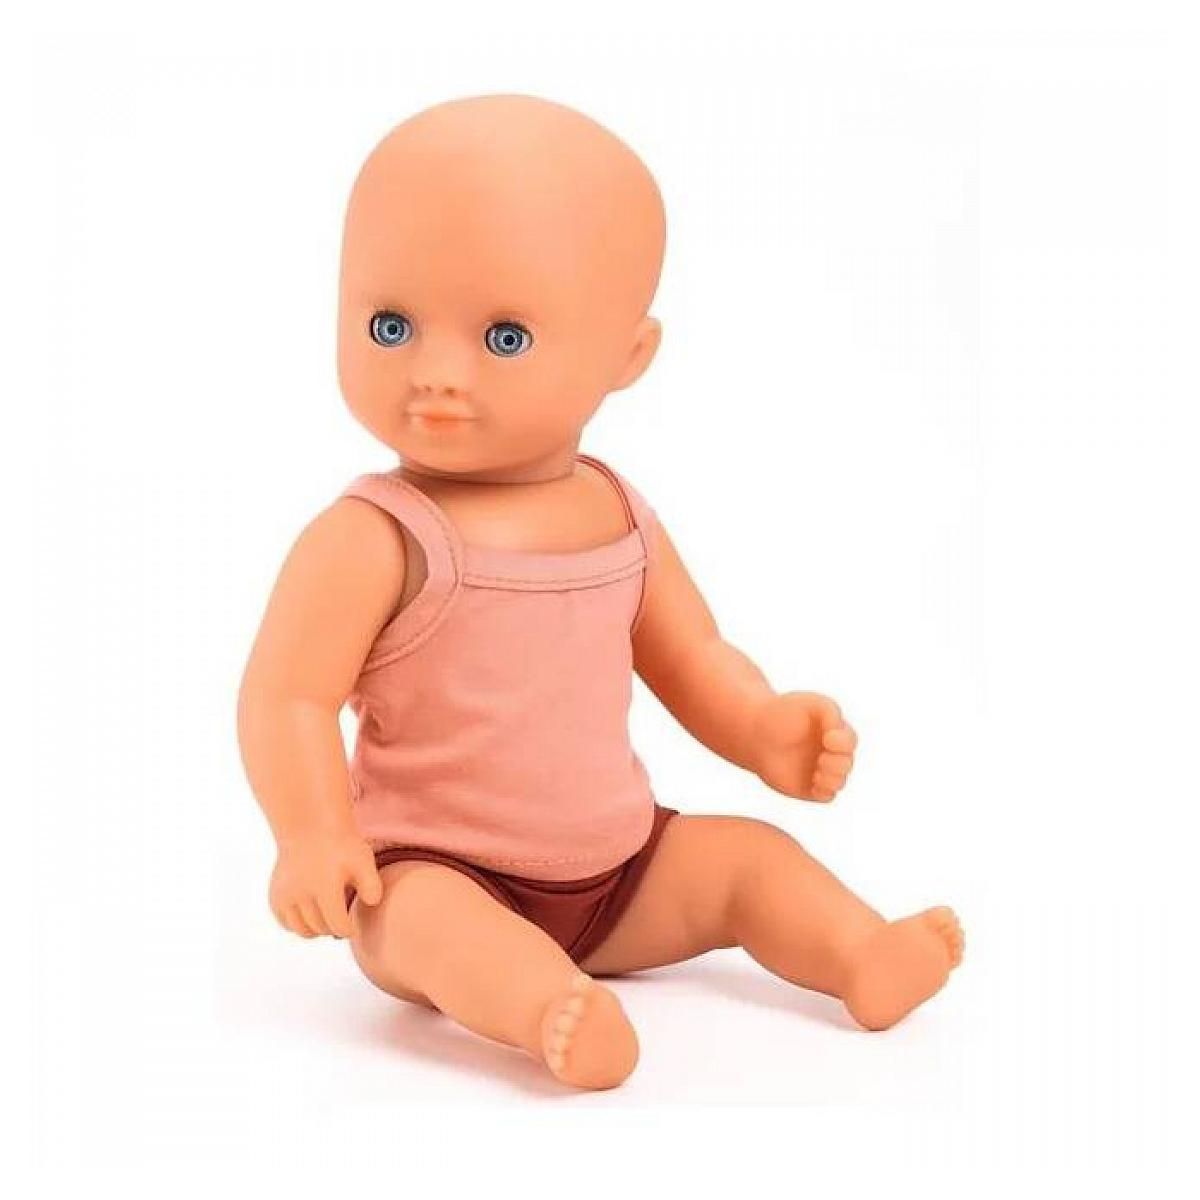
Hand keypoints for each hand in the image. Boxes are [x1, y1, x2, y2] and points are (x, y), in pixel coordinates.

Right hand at [268, 829, 383, 938]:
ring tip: (327, 918)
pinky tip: (310, 913)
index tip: (354, 924)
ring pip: (302, 930)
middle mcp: (301, 894)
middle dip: (334, 927)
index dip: (350, 929)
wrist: (310, 828)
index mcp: (325, 887)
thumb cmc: (341, 847)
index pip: (338, 926)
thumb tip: (372, 903)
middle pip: (321, 928)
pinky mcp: (275, 896)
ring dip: (316, 929)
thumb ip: (372, 885)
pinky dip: (297, 923)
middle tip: (342, 917)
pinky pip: (286, 923)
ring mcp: (285, 896)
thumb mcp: (363, 860)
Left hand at [748, 692, 856, 801]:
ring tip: (817, 773)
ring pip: (839, 782)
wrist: (755, 733)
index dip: (844, 743)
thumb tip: (839, 731)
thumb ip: (830, 711)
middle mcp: (830, 753)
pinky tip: (813, 784)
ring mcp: (820, 770)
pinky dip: (824, 792)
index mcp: (834, 732)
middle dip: (838, 763)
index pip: (849, 741)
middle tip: (822, 759)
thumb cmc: (782, 713)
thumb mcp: (809, 703)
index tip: (828, 738)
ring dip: (832, 779)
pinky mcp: (809, 787)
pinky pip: (826, 796)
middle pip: (847, 763)